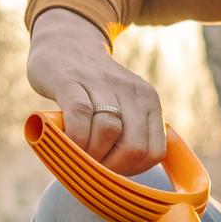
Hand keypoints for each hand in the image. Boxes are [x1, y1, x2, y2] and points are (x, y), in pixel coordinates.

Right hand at [27, 8, 166, 174]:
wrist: (65, 42)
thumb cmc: (92, 87)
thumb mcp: (123, 105)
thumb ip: (130, 133)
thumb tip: (122, 178)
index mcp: (148, 101)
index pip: (155, 150)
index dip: (133, 170)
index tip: (113, 171)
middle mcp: (131, 91)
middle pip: (135, 147)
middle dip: (113, 168)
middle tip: (94, 167)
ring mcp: (102, 85)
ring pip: (110, 132)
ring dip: (93, 155)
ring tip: (79, 155)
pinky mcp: (71, 81)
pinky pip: (80, 116)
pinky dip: (75, 139)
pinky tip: (66, 144)